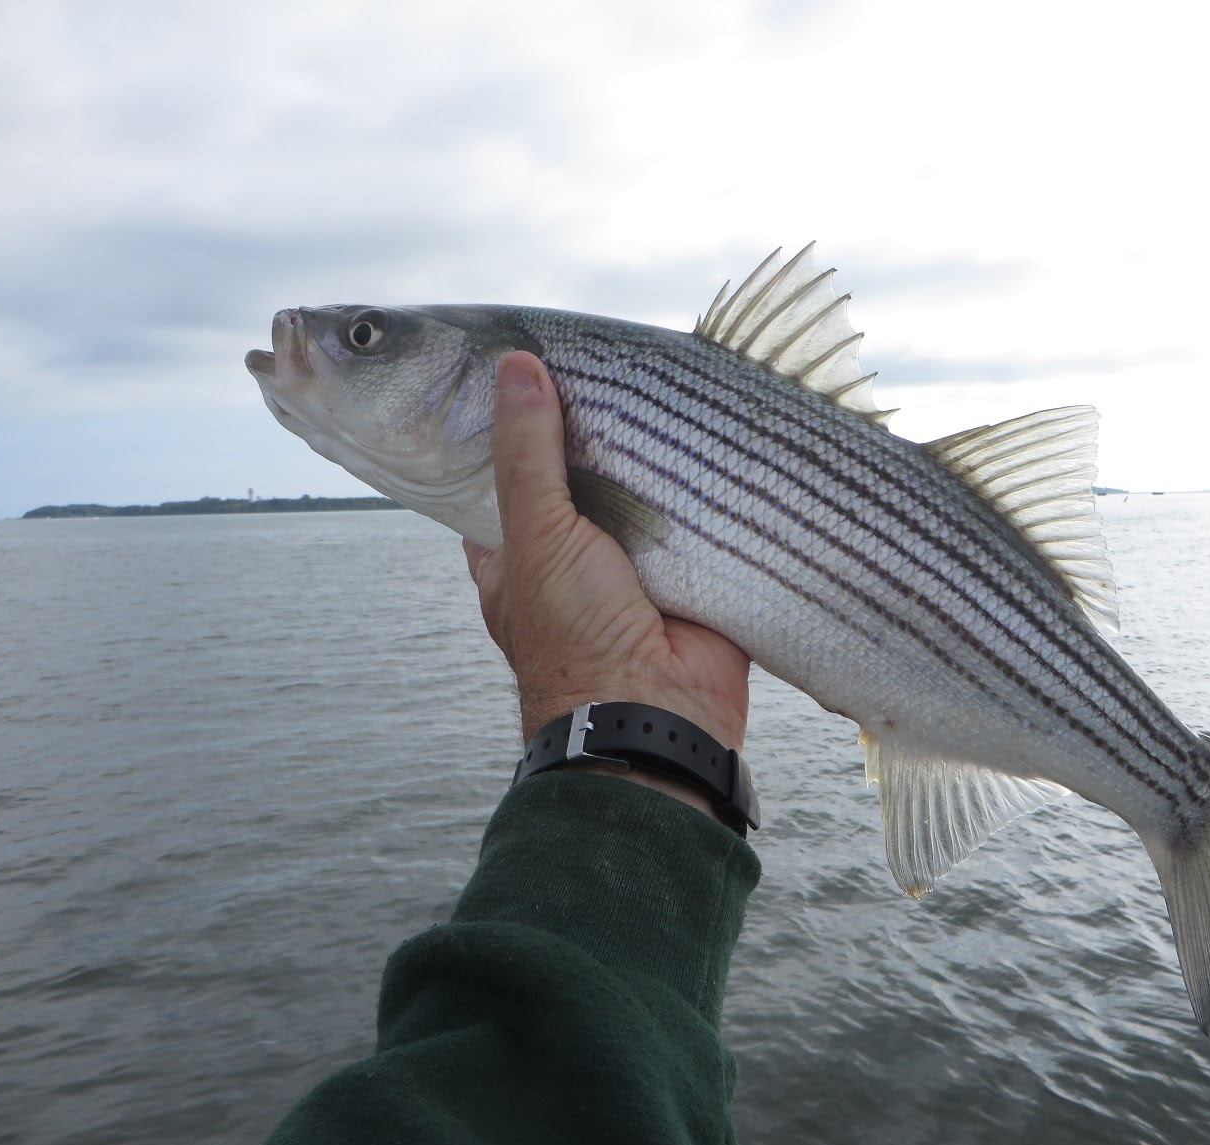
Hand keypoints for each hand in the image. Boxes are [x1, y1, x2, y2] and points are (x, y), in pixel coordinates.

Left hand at [465, 352, 750, 812]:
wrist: (662, 716)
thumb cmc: (575, 639)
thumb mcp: (536, 536)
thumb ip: (527, 454)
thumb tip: (517, 367)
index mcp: (515, 556)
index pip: (500, 478)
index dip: (506, 428)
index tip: (523, 367)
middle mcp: (570, 557)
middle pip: (576, 476)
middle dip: (592, 433)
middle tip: (603, 361)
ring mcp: (633, 564)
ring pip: (637, 491)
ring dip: (650, 454)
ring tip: (659, 377)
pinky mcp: (690, 569)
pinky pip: (694, 514)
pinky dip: (701, 483)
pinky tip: (709, 427)